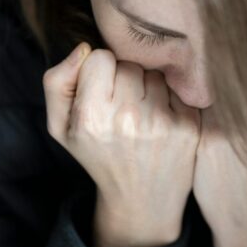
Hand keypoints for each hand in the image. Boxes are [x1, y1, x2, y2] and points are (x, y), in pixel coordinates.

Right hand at [43, 41, 201, 246]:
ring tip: (142, 115)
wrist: (141, 200)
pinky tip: (161, 121)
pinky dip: (170, 99)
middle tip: (122, 107)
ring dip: (148, 87)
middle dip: (125, 78)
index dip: (99, 71)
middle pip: (129, 63)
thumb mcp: (60, 127)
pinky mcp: (189, 126)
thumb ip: (57, 81)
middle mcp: (127, 119)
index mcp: (91, 117)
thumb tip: (85, 47)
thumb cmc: (97, 154)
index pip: (100, 57)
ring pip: (154, 73)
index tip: (101, 92)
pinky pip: (177, 88)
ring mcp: (161, 123)